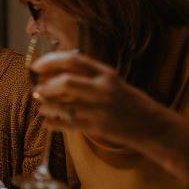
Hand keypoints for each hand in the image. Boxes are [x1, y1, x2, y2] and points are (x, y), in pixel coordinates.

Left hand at [31, 51, 164, 147]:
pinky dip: (53, 123)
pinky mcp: (98, 128)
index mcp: (105, 73)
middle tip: (38, 89)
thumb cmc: (128, 101)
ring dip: (47, 105)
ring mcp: (100, 109)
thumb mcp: (111, 81)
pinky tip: (47, 121)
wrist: (152, 125)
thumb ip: (88, 75)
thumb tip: (54, 72)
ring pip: (63, 106)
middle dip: (46, 86)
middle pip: (66, 82)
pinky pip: (68, 125)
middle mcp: (103, 89)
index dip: (50, 61)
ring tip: (42, 105)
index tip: (36, 66)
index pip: (73, 60)